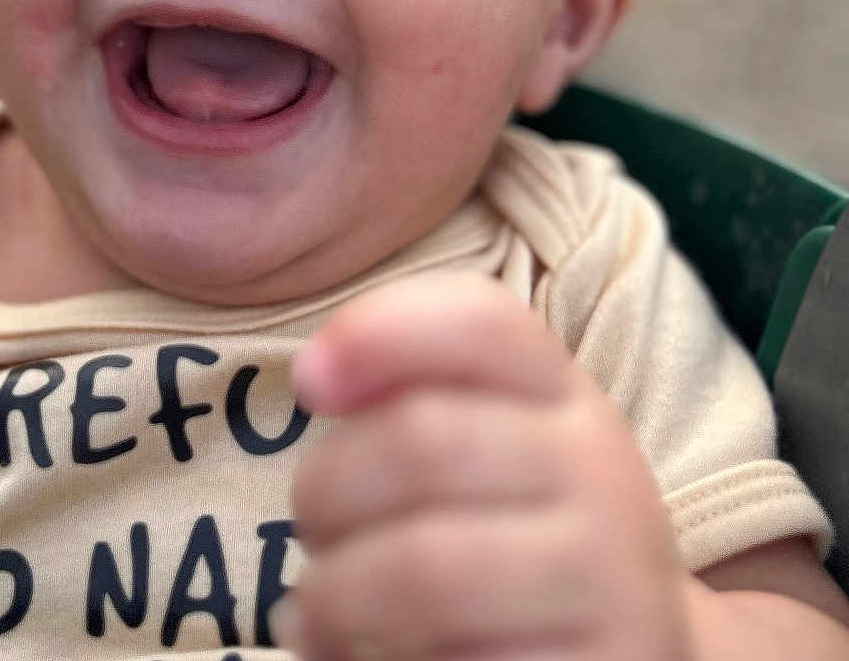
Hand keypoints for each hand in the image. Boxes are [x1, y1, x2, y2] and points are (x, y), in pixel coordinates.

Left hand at [280, 272, 690, 659]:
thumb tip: (319, 373)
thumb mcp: (491, 439)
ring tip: (313, 611)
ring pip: (424, 567)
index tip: (308, 380)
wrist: (636, 653)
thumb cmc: (521, 530)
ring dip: (336, 591)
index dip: (378, 332)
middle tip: (309, 527)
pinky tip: (349, 660)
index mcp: (565, 395)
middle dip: (328, 486)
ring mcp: (609, 582)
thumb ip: (411, 388)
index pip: (480, 319)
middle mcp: (601, 473)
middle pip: (423, 440)